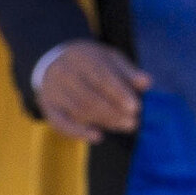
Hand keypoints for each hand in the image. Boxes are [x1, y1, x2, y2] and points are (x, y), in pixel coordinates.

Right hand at [35, 40, 150, 141]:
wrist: (55, 62)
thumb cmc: (92, 63)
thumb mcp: (110, 59)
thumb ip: (128, 72)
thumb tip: (148, 83)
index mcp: (81, 57)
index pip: (101, 77)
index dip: (119, 93)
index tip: (137, 107)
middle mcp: (63, 73)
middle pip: (89, 97)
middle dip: (114, 112)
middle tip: (133, 122)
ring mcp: (52, 91)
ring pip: (79, 111)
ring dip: (104, 122)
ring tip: (125, 126)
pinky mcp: (48, 107)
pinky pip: (60, 123)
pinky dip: (78, 133)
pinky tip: (98, 137)